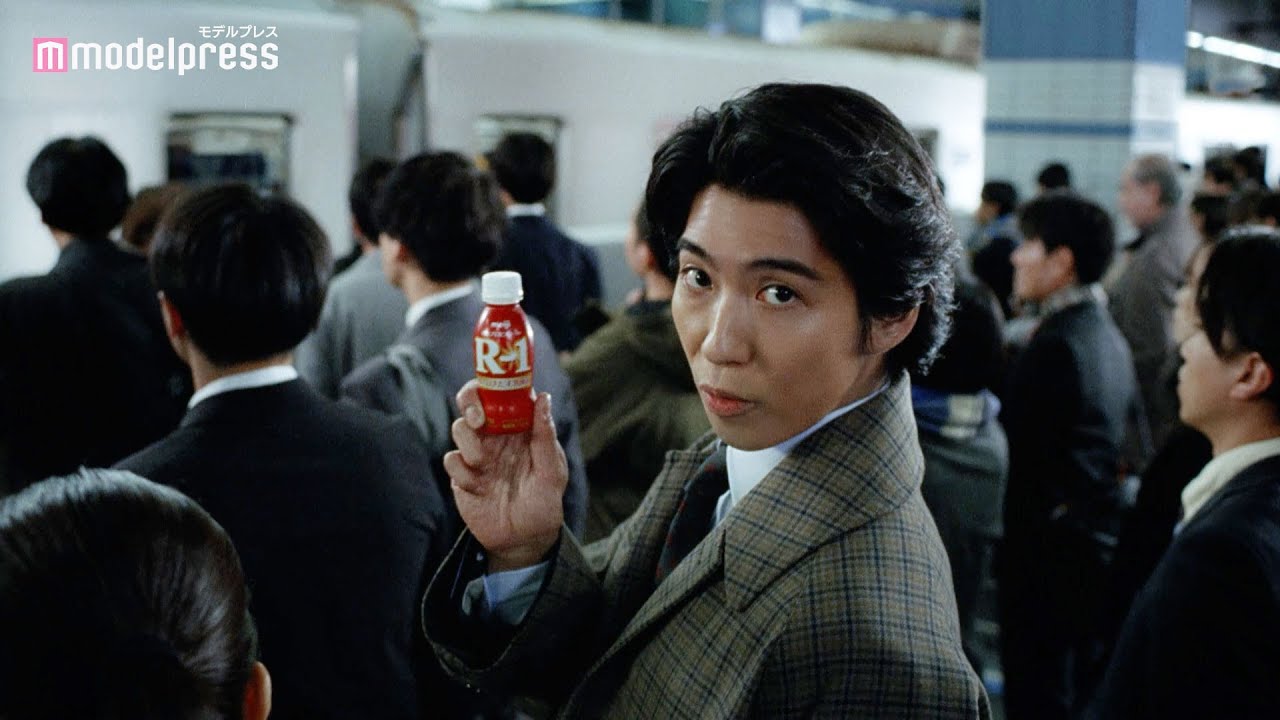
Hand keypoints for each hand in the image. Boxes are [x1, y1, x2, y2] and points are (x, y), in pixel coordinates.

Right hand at [444, 380, 567, 572]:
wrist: (524, 540)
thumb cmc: (544, 502)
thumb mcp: (552, 471)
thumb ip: (544, 436)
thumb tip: (543, 398)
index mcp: (519, 428)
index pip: (502, 393)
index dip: (493, 383)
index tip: (492, 389)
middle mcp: (496, 436)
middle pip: (472, 402)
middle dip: (470, 402)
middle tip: (479, 420)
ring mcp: (477, 454)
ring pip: (459, 427)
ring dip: (468, 441)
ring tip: (483, 463)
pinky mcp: (462, 476)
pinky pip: (451, 460)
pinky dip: (461, 469)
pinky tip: (477, 486)